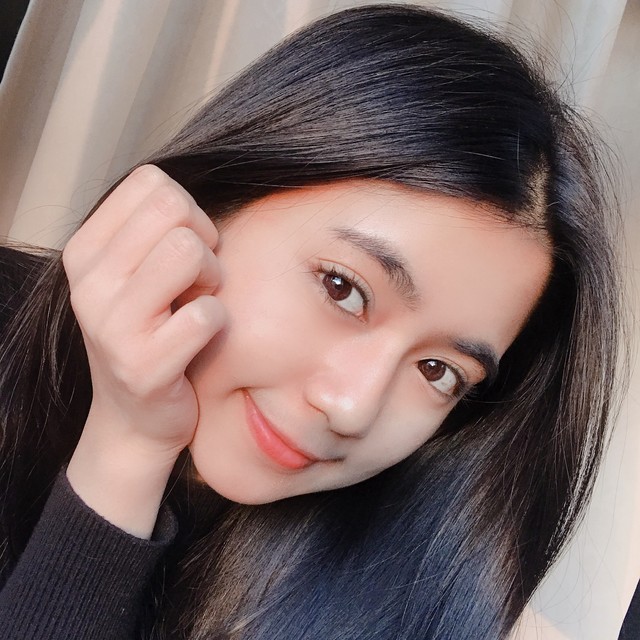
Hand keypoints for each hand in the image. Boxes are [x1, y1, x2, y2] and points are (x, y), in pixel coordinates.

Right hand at [64, 165, 225, 536]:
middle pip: (174, 210)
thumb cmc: (150, 332)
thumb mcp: (135, 274)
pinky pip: (208, 313)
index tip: (185, 250)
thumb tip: (187, 196)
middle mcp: (89, 283)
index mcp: (85, 250)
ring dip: (212, 280)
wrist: (135, 417)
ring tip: (198, 305)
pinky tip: (199, 340)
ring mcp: (112, 325)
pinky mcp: (144, 365)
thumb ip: (154, 228)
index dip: (188, 212)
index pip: (153, 183)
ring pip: (189, 252)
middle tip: (198, 280)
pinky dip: (219, 323)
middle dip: (204, 241)